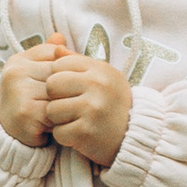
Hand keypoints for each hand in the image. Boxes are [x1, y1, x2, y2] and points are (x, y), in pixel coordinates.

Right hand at [0, 37, 67, 149]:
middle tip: (67, 102)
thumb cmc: (28, 103)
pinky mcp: (24, 113)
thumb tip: (60, 36)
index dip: (65, 72)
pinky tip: (55, 126)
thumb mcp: (36, 76)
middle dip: (68, 90)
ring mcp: (18, 92)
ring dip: (66, 106)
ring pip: (60, 93)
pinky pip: (57, 112)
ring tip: (61, 114)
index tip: (63, 85)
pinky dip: (61, 120)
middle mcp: (14, 73)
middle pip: (59, 74)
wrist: (11, 138)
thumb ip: (49, 55)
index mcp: (18, 61)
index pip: (56, 54)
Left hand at [40, 49, 131, 167]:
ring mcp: (92, 109)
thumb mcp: (102, 77)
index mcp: (100, 69)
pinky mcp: (86, 132)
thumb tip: (56, 49)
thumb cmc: (113, 105)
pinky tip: (80, 134)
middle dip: (56, 98)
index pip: (59, 64)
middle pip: (51, 84)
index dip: (60, 78)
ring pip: (51, 110)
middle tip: (73, 107)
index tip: (73, 89)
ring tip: (78, 121)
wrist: (135, 137)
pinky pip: (58, 132)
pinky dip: (66, 137)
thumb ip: (78, 62)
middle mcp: (98, 85)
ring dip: (60, 120)